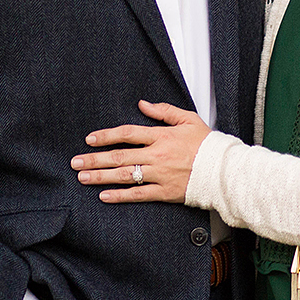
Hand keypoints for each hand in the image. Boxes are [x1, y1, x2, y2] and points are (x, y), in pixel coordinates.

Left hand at [71, 100, 210, 203]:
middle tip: (75, 162)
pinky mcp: (165, 192)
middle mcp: (158, 156)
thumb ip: (164, 111)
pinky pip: (139, 195)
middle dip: (95, 159)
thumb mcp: (188, 119)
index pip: (127, 134)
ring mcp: (160, 175)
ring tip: (83, 177)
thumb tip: (143, 103)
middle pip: (120, 156)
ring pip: (125, 176)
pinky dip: (120, 195)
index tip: (90, 139)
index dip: (106, 136)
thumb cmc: (207, 144)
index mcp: (162, 136)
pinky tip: (104, 196)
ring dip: (101, 176)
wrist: (224, 170)